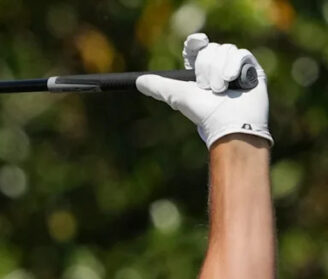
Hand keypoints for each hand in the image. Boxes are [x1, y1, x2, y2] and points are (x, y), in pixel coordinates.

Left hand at [136, 33, 271, 148]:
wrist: (230, 123)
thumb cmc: (204, 114)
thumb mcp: (178, 97)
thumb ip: (160, 87)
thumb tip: (138, 82)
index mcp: (199, 73)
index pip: (197, 49)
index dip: (196, 43)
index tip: (196, 43)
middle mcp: (218, 68)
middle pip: (211, 49)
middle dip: (206, 68)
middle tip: (209, 88)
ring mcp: (235, 68)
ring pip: (226, 50)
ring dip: (220, 71)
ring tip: (222, 90)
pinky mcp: (251, 69)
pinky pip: (242, 54)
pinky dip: (235, 67)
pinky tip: (236, 81)